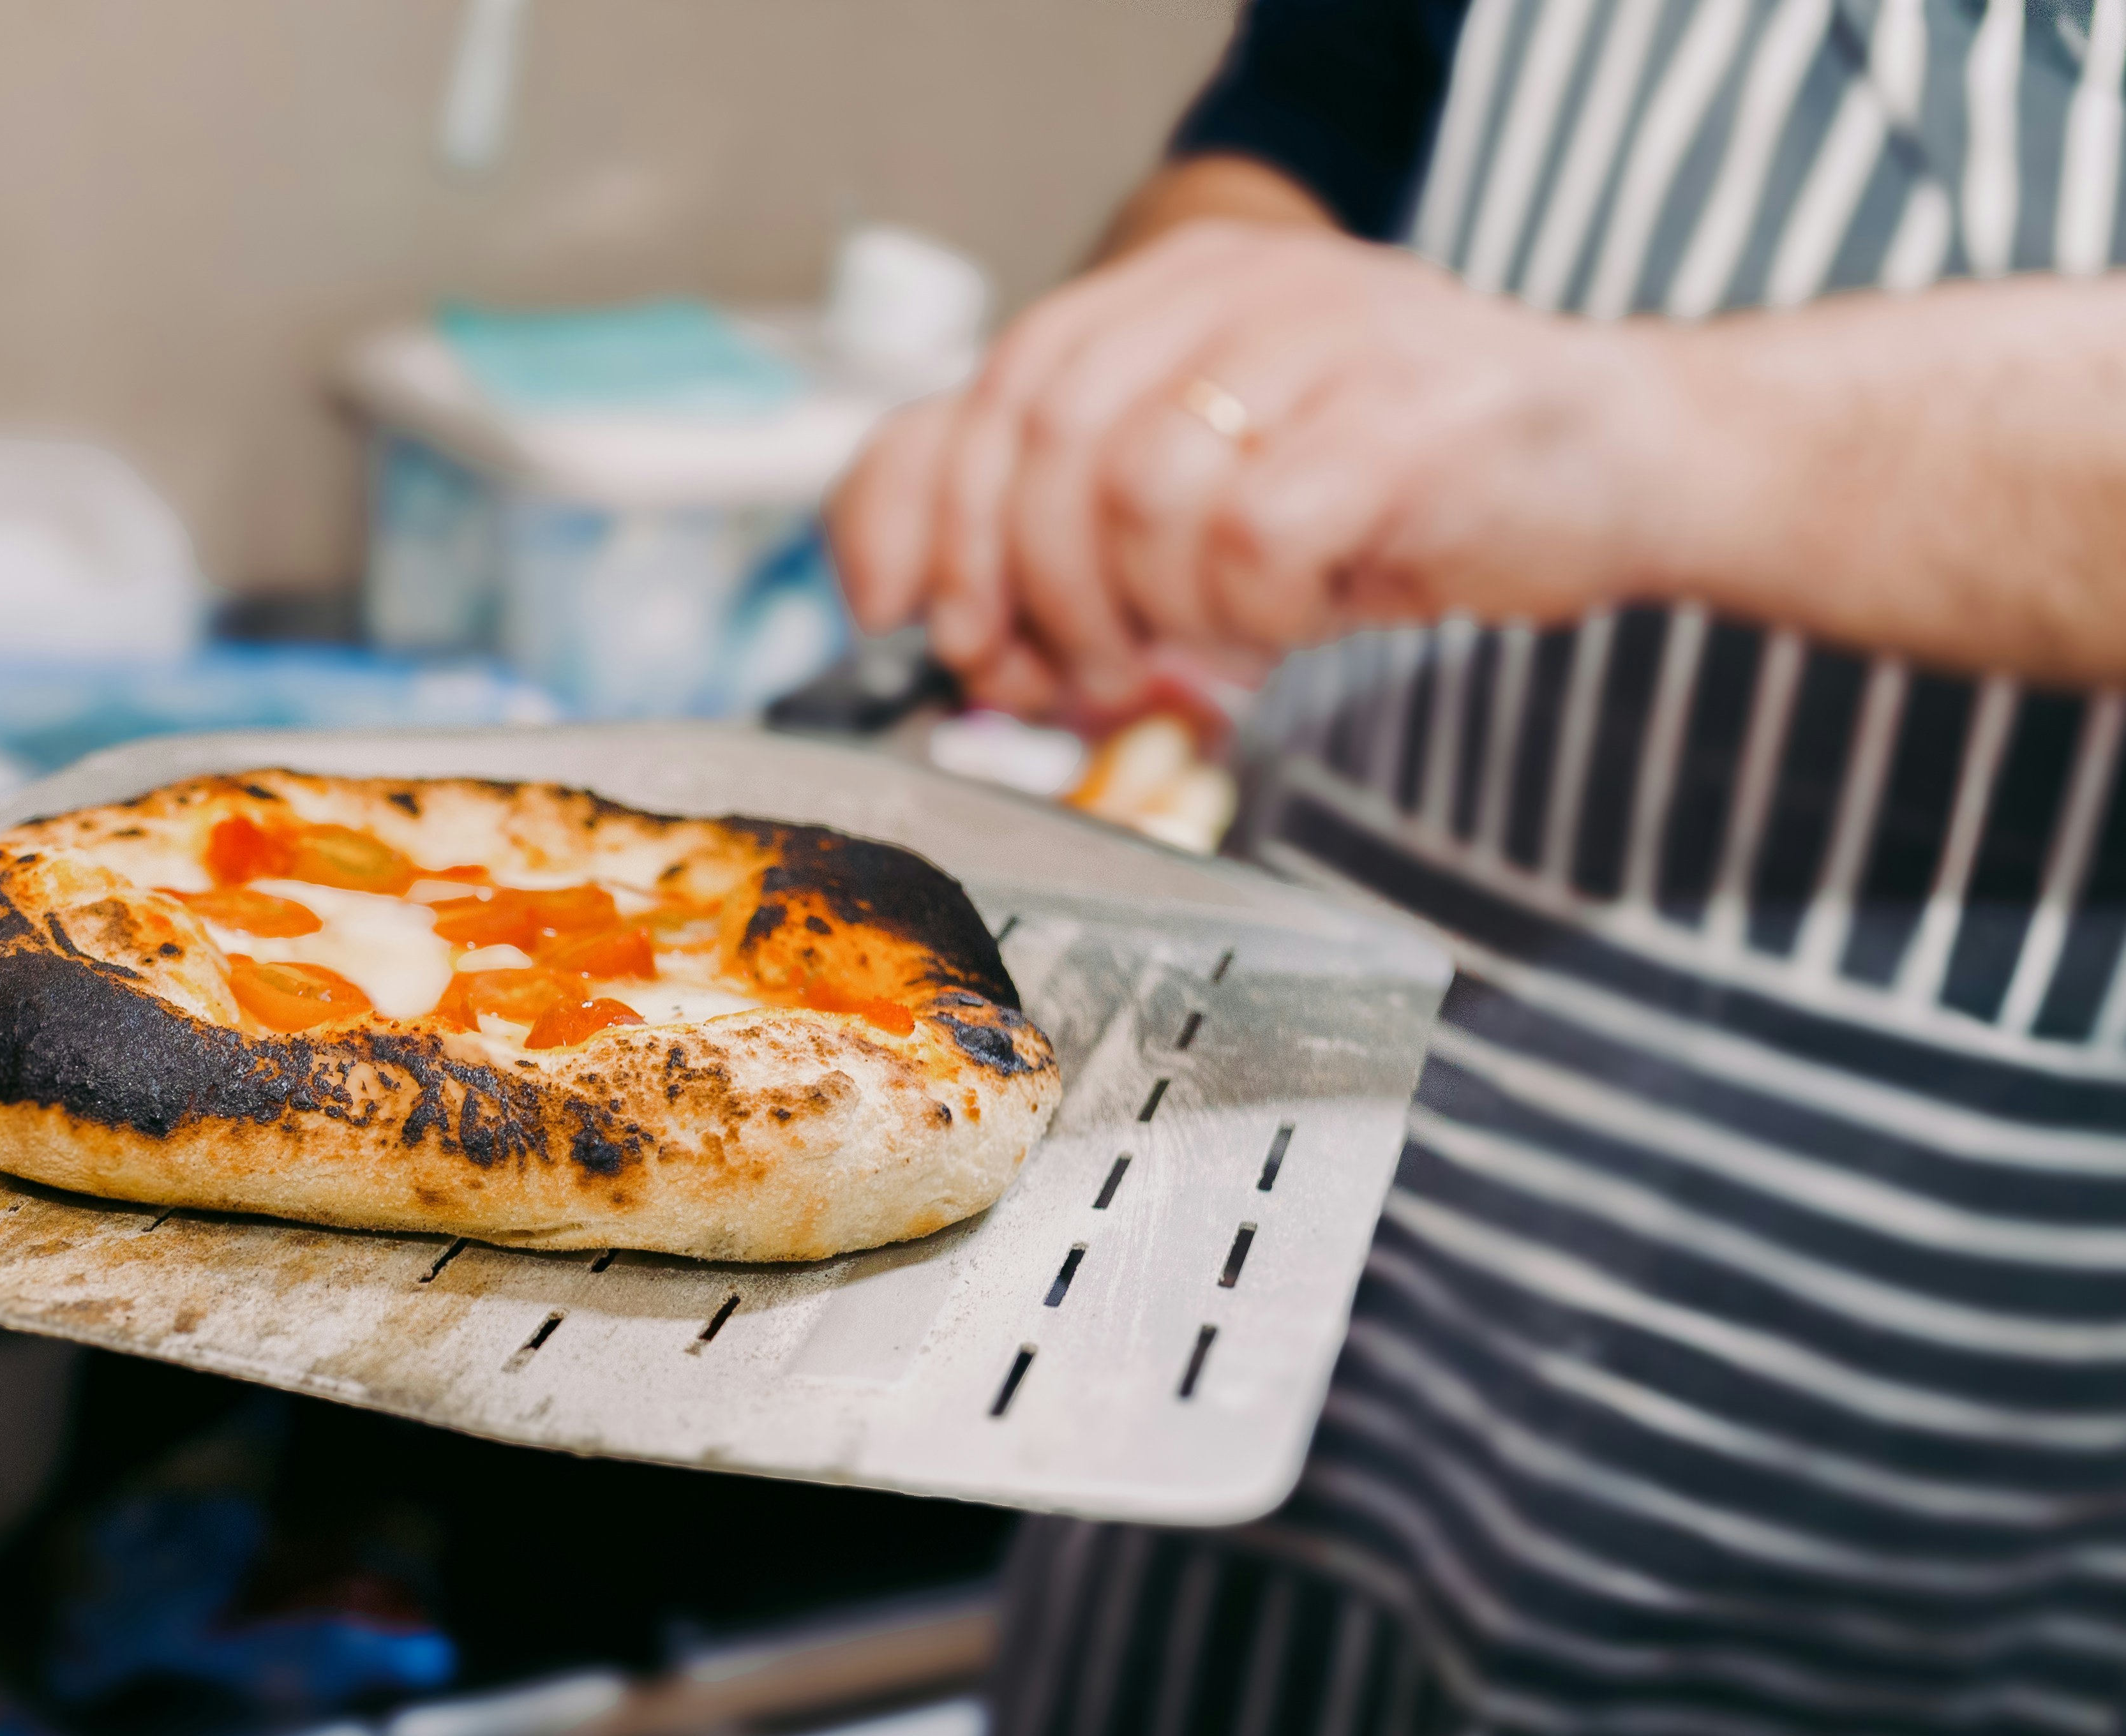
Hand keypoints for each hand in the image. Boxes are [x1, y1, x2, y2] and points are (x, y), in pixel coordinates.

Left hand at [828, 220, 1673, 720]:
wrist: (1628, 463)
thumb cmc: (1400, 485)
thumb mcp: (1200, 479)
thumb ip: (1043, 510)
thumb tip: (889, 591)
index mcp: (1182, 285)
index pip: (995, 389)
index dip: (934, 524)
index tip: (931, 626)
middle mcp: (1246, 290)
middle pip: (1049, 444)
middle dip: (1032, 589)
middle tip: (1079, 669)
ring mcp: (1331, 347)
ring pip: (1140, 494)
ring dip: (1154, 607)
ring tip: (1217, 636)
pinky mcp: (1403, 430)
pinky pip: (1255, 543)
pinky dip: (1257, 613)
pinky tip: (1301, 613)